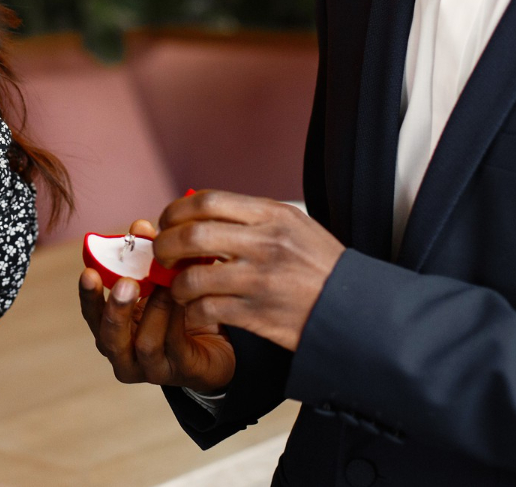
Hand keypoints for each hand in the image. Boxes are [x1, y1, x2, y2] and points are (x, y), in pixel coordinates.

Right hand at [79, 219, 236, 393]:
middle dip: (116, 310)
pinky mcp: (182, 372)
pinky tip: (184, 298)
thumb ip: (145, 257)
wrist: (214, 345)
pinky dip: (178, 319)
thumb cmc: (176, 310)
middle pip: (109, 339)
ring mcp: (152, 369)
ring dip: (155, 309)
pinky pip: (176, 345)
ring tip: (165, 284)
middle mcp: (125, 355)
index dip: (89, 295)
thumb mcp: (157, 282)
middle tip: (126, 283)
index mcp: (111, 331)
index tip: (89, 271)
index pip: (92, 314)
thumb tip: (140, 226)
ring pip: (145, 344)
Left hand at [154, 191, 344, 351]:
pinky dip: (193, 311)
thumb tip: (199, 212)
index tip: (167, 222)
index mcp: (271, 215)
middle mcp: (265, 243)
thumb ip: (251, 217)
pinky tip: (195, 310)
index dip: (176, 211)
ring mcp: (260, 280)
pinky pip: (207, 310)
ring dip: (176, 284)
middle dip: (165, 245)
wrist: (354, 308)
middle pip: (192, 235)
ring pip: (193, 277)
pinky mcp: (258, 314)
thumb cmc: (319, 265)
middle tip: (162, 255)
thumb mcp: (294, 226)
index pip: (207, 201)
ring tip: (179, 287)